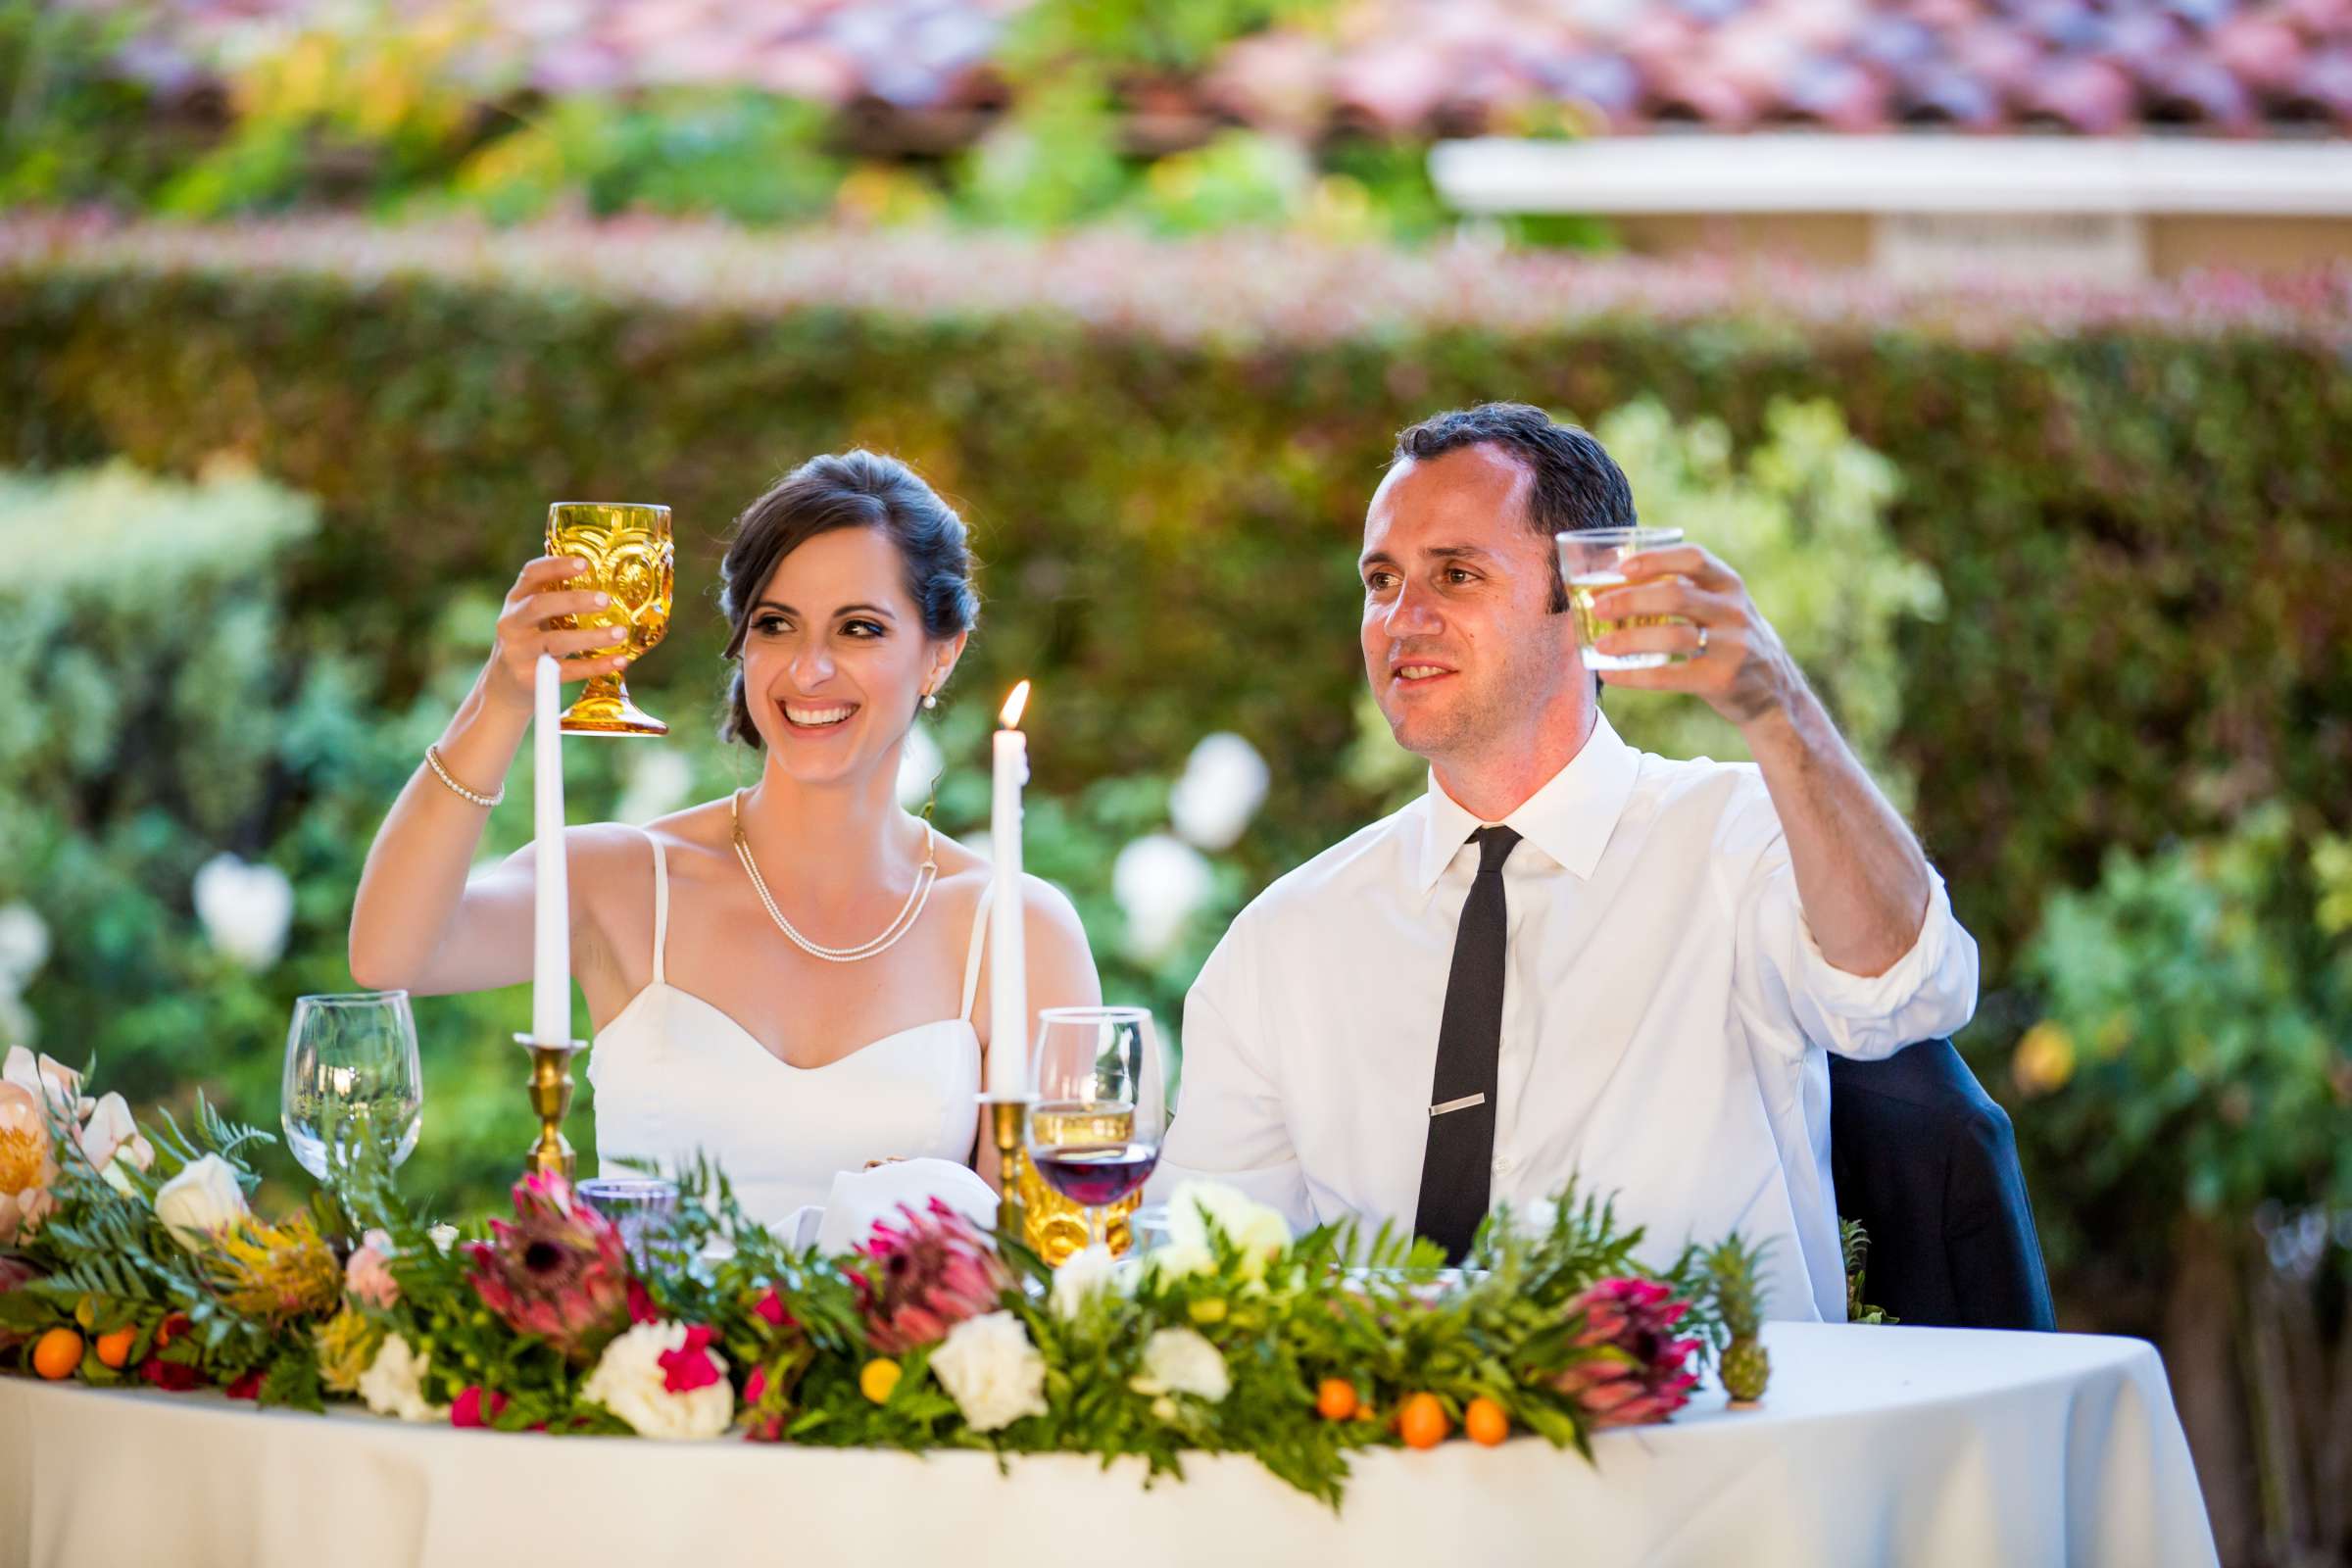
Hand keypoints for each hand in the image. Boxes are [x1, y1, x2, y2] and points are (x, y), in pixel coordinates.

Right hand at [482, 555, 629, 711]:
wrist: (504, 687)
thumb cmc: (530, 641)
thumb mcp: (533, 615)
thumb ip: (555, 597)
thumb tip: (607, 578)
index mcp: (516, 599)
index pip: (531, 574)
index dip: (556, 566)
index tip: (585, 563)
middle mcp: (511, 623)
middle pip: (540, 605)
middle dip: (574, 601)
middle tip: (606, 600)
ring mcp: (517, 652)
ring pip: (555, 642)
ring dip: (591, 637)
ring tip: (620, 633)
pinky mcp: (528, 678)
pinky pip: (567, 671)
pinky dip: (595, 665)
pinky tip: (619, 660)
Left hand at [1588, 544, 1800, 727]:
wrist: (1774, 692)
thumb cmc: (1730, 641)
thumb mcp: (1723, 607)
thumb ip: (1687, 591)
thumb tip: (1616, 582)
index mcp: (1729, 585)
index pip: (1694, 558)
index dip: (1656, 559)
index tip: (1622, 567)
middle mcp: (1734, 610)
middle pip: (1676, 596)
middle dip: (1630, 600)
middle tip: (1598, 607)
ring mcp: (1731, 646)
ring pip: (1672, 636)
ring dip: (1629, 639)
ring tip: (1599, 645)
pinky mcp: (1721, 679)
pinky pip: (1669, 676)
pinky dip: (1634, 675)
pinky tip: (1609, 674)